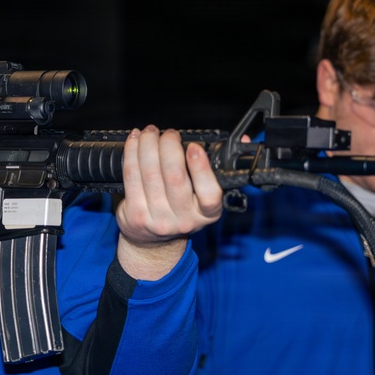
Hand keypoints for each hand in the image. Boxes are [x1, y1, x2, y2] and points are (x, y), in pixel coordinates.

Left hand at [114, 126, 221, 279]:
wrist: (153, 241)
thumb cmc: (182, 210)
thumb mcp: (205, 197)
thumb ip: (219, 169)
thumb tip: (243, 142)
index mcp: (207, 214)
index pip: (209, 194)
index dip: (201, 168)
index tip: (194, 147)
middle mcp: (184, 219)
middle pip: (175, 178)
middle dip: (169, 147)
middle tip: (169, 134)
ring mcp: (158, 219)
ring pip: (150, 174)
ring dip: (148, 145)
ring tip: (150, 133)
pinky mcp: (135, 215)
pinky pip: (131, 177)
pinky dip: (132, 153)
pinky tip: (135, 141)